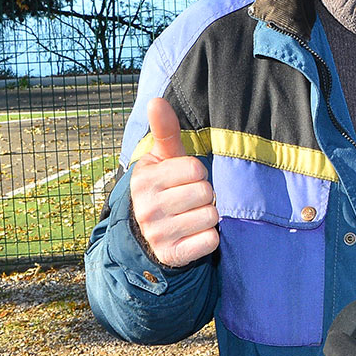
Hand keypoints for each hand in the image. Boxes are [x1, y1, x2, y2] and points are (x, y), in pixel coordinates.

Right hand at [129, 97, 219, 267]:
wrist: (146, 236)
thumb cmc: (164, 188)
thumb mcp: (162, 160)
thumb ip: (164, 131)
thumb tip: (156, 100)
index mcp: (144, 180)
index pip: (196, 168)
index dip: (196, 173)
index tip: (183, 180)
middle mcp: (146, 207)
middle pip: (205, 192)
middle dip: (204, 195)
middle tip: (188, 201)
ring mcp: (158, 234)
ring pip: (210, 215)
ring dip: (207, 216)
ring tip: (190, 217)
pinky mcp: (172, 255)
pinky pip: (211, 240)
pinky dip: (209, 238)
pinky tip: (193, 236)